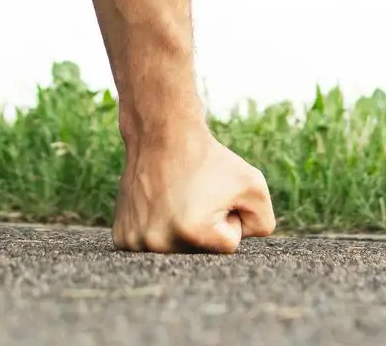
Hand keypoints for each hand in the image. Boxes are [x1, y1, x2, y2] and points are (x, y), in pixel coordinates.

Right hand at [113, 131, 275, 253]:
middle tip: (193, 196)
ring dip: (182, 229)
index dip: (229, 216)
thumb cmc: (210, 159)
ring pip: (178, 250)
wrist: (162, 133)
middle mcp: (160, 243)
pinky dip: (160, 229)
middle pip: (202, 252)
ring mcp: (137, 242)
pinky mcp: (122, 238)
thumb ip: (263, 223)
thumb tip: (238, 246)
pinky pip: (154, 246)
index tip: (214, 194)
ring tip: (174, 199)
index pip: (230, 244)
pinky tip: (158, 206)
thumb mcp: (254, 186)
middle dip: (206, 227)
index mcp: (192, 232)